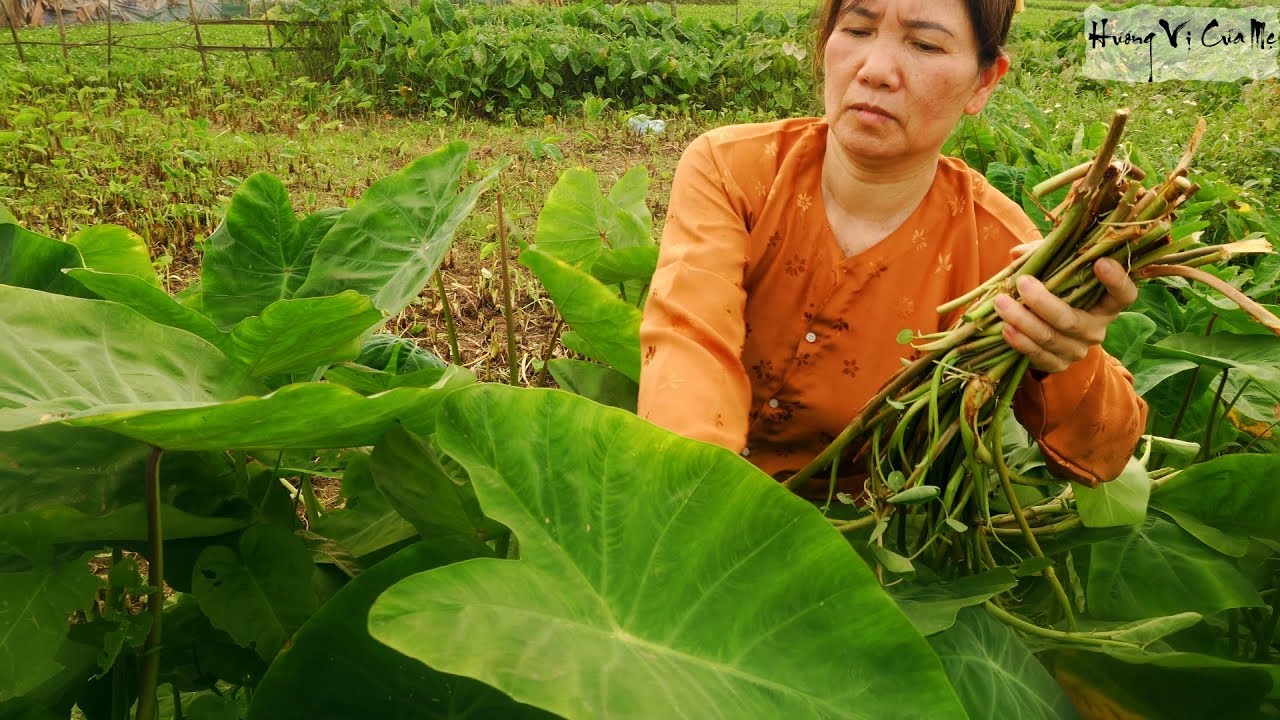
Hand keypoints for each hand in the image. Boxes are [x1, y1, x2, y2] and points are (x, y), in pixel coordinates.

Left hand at [993, 258, 1137, 373]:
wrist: (1052, 332)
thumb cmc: (1057, 292)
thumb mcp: (1057, 272)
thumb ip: (1045, 256)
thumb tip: (1018, 253)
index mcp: (1106, 305)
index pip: (1124, 295)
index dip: (1117, 280)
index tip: (1100, 261)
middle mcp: (1096, 329)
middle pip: (1071, 320)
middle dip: (1042, 301)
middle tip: (1021, 282)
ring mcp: (1077, 350)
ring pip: (1049, 337)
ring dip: (1022, 320)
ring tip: (1001, 302)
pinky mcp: (1058, 364)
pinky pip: (1038, 355)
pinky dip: (1019, 341)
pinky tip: (1005, 328)